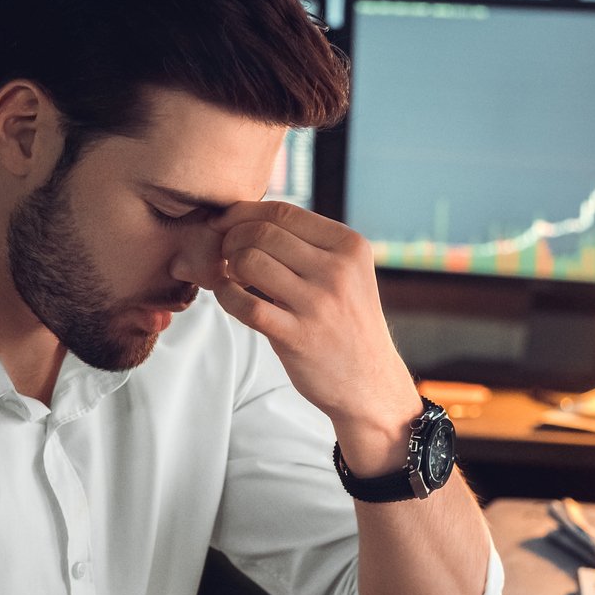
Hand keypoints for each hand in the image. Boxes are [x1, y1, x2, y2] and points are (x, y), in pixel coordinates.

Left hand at [180, 202, 419, 472]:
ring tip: (229, 276)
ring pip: (250, 262)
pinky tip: (227, 296)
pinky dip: (225, 295)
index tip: (226, 224)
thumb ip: (307, 246)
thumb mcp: (346, 275)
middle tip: (223, 253)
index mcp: (350, 247)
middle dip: (231, 239)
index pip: (284, 211)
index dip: (244, 213)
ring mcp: (318, 304)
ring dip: (227, 266)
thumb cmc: (347, 324)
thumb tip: (243, 218)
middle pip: (262, 233)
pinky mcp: (297, 337)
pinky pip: (244, 305)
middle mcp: (338, 271)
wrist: (370, 383)